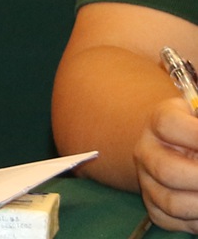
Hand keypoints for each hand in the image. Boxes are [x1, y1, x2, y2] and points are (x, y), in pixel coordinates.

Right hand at [134, 97, 197, 230]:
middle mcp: (146, 151)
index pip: (169, 124)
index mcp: (159, 121)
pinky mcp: (153, 206)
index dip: (195, 135)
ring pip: (171, 203)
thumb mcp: (197, 118)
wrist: (172, 147)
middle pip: (167, 171)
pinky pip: (171, 221)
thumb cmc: (195, 131)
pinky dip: (195, 221)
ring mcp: (147, 180)